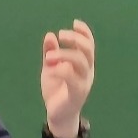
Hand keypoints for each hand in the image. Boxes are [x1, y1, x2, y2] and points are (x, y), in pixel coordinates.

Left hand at [41, 19, 94, 137]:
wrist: (57, 114)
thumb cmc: (56, 90)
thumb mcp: (51, 68)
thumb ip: (51, 53)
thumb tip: (49, 35)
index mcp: (83, 63)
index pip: (89, 44)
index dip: (84, 32)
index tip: (75, 22)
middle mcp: (87, 71)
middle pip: (88, 50)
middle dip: (76, 39)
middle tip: (61, 34)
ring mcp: (84, 82)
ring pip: (81, 62)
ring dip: (65, 54)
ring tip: (49, 57)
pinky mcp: (77, 93)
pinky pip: (73, 78)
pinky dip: (61, 70)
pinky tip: (51, 70)